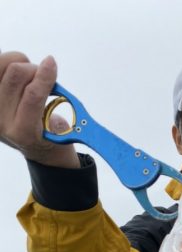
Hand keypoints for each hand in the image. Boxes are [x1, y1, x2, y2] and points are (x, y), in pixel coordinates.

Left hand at [0, 51, 79, 167]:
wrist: (32, 145)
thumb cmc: (50, 135)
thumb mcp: (63, 127)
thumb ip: (59, 102)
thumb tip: (48, 64)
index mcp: (24, 133)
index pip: (32, 96)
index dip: (44, 77)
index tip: (52, 63)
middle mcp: (1, 121)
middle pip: (16, 74)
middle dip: (34, 70)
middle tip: (43, 77)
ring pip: (3, 65)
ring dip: (20, 64)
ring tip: (29, 77)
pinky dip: (8, 63)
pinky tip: (15, 73)